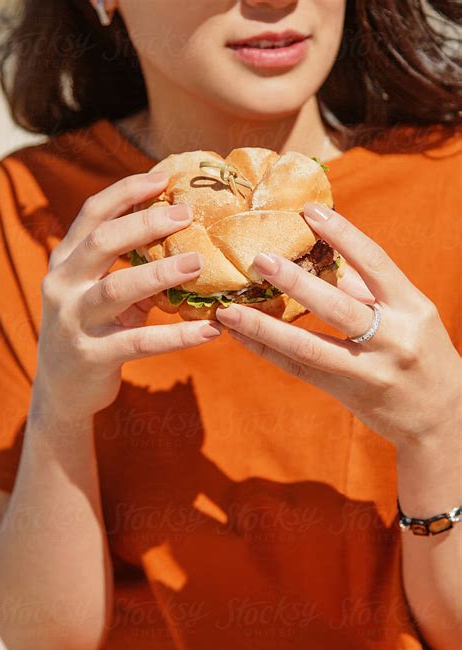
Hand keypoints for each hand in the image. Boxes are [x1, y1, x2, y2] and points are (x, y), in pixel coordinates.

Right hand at [32, 172, 221, 421]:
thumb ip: (129, 268)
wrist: (61, 388)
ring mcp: (74, 321)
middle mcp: (63, 285)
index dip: (126, 192)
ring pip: (117, 289)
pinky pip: (139, 342)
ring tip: (197, 263)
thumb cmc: (92, 329)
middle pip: (103, 242)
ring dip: (160, 273)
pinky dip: (177, 336)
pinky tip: (209, 330)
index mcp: (66, 262)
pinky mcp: (92, 355)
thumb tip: (182, 239)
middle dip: (145, 224)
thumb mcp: (101, 293)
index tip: (163, 178)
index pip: (92, 214)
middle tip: (186, 214)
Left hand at [216, 203, 460, 447]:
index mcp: (412, 308)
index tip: (310, 211)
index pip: (376, 263)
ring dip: (265, 326)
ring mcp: (369, 371)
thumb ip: (370, 291)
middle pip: (338, 307)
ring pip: (309, 346)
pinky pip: (300, 369)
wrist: (444, 417)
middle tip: (259, 259)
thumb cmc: (424, 355)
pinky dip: (268, 351)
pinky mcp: (348, 393)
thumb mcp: (411, 316)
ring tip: (229, 310)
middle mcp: (393, 338)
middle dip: (296, 282)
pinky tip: (240, 337)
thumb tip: (328, 262)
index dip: (343, 234)